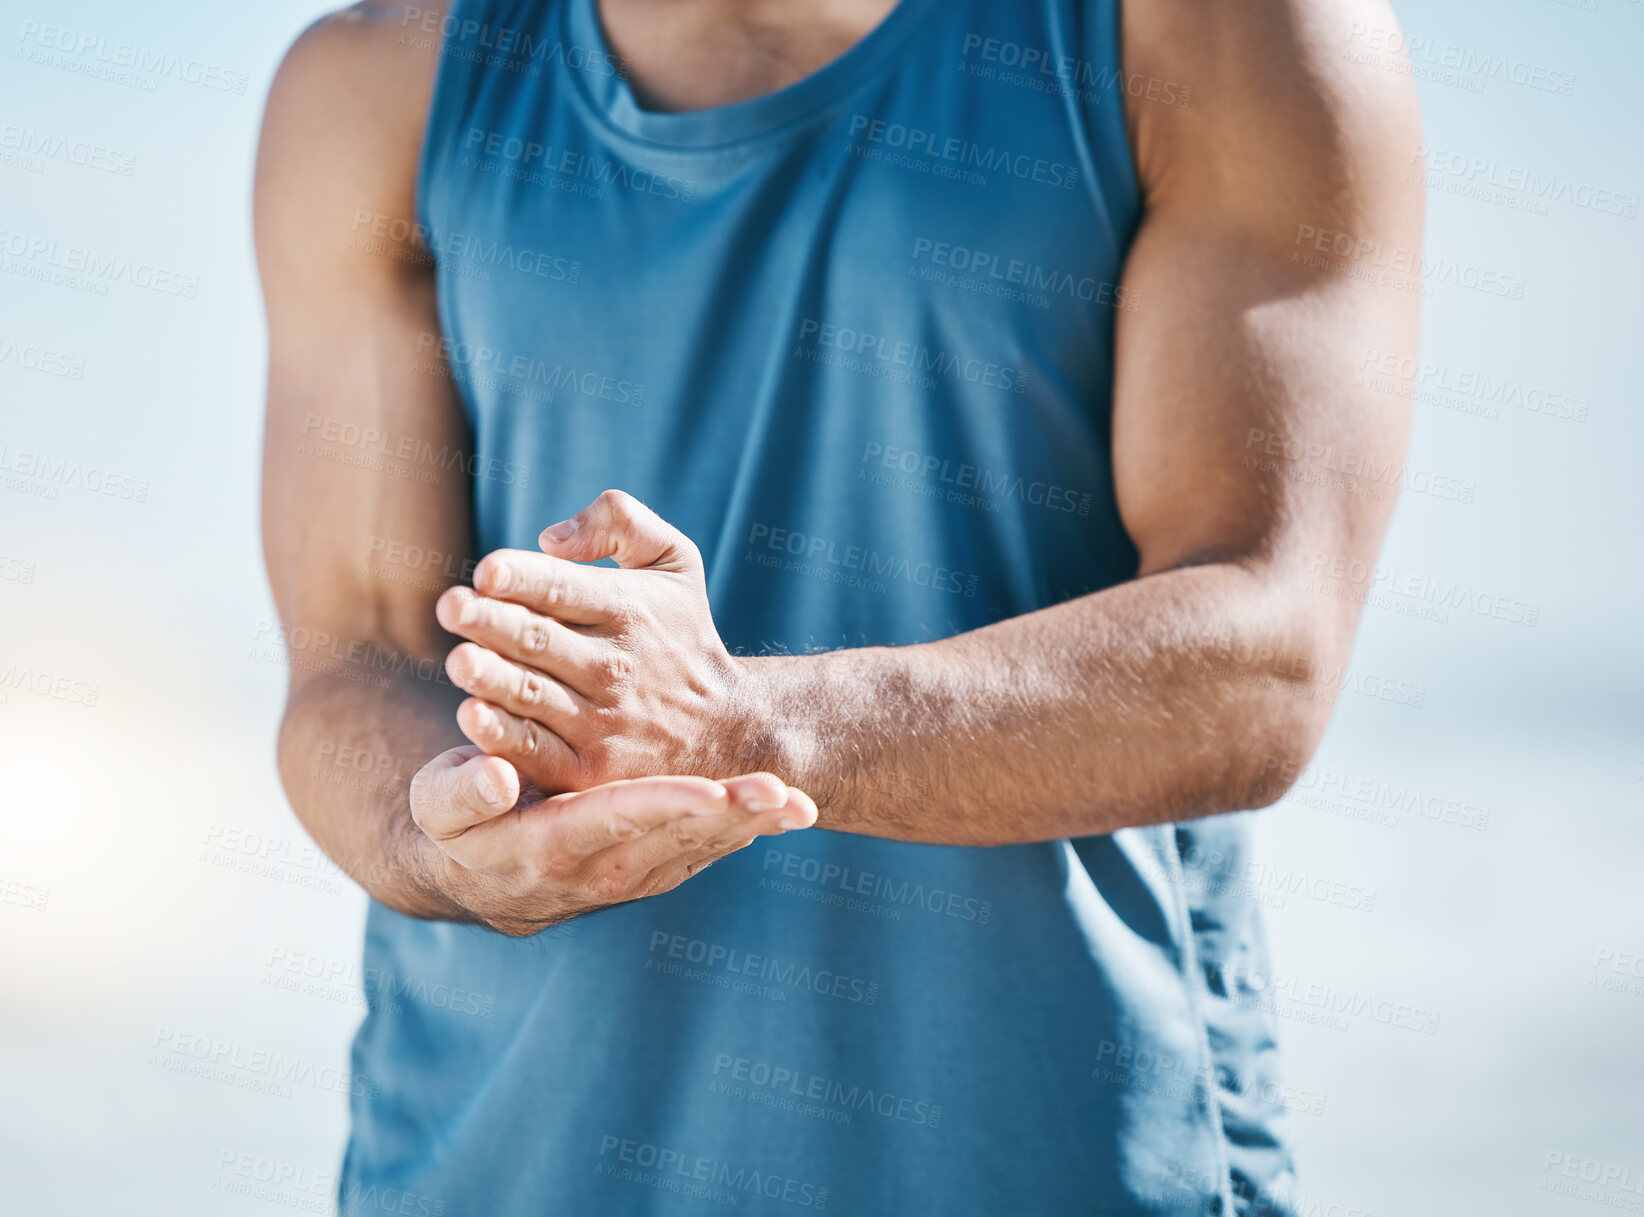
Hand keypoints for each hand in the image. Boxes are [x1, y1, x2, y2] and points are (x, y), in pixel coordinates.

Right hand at [410, 746, 814, 935]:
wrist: (476, 873)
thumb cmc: (454, 821)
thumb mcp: (437, 804)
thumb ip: (461, 790)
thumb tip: (493, 775)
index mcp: (550, 847)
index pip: (615, 819)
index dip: (665, 805)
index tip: (712, 791)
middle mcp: (601, 870)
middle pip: (677, 838)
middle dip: (734, 816)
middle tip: (785, 795)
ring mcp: (634, 875)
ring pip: (702, 849)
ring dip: (754, 828)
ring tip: (802, 803)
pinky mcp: (654, 868)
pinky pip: (706, 850)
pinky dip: (746, 831)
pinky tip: (786, 809)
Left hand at [434, 490, 755, 791]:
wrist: (725, 727)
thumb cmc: (681, 632)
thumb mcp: (674, 560)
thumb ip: (620, 521)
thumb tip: (549, 538)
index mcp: (627, 609)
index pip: (563, 588)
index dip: (523, 578)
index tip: (487, 572)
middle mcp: (613, 665)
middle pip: (539, 640)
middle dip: (492, 623)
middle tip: (451, 607)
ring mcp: (600, 721)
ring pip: (531, 695)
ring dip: (491, 678)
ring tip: (459, 661)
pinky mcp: (587, 769)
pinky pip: (536, 751)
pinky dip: (503, 738)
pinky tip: (474, 719)